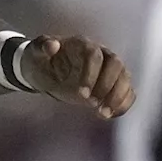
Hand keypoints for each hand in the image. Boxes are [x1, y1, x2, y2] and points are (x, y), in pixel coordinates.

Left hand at [19, 36, 134, 118]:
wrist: (44, 70)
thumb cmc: (40, 59)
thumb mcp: (34, 52)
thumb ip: (41, 47)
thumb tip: (52, 45)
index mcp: (82, 44)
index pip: (94, 55)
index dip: (91, 74)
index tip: (81, 93)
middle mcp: (101, 53)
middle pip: (116, 65)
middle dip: (106, 85)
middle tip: (92, 104)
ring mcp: (108, 69)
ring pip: (124, 78)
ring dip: (117, 97)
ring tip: (103, 114)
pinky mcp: (111, 84)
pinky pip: (127, 91)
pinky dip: (123, 104)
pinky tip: (110, 115)